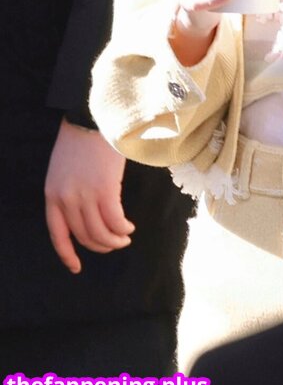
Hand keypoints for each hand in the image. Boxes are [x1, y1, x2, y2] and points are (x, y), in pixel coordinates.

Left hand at [45, 118, 134, 273]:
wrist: (92, 118)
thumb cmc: (80, 141)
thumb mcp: (63, 170)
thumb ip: (68, 193)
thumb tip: (84, 215)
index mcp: (52, 194)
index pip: (57, 234)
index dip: (67, 254)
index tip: (76, 267)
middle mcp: (66, 199)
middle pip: (84, 235)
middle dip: (100, 246)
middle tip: (114, 244)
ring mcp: (85, 196)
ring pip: (100, 232)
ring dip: (114, 240)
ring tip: (124, 237)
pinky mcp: (106, 190)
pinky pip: (115, 221)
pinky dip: (123, 229)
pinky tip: (129, 227)